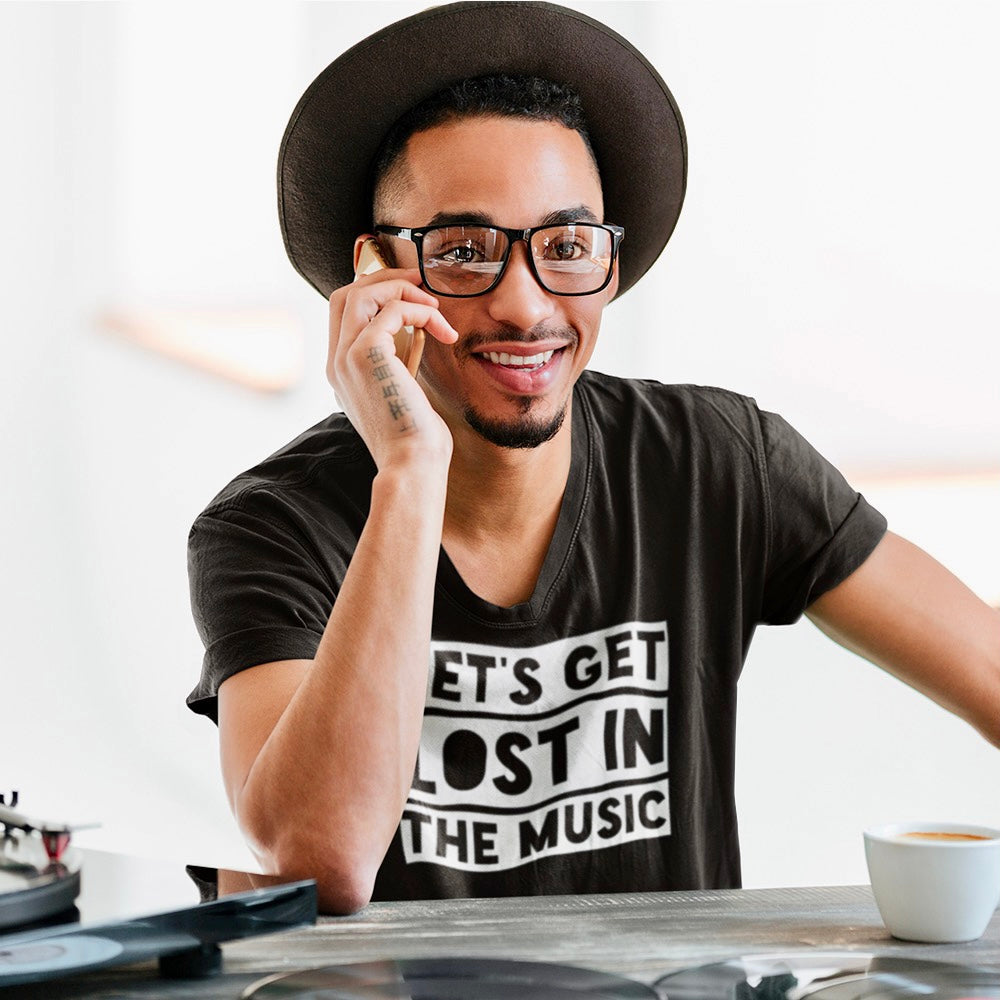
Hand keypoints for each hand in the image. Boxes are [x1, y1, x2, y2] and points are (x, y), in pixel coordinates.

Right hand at [327, 267, 457, 470]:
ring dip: (402, 291)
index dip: (375, 294)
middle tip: (421, 284)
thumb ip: (397, 364)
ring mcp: (346, 357)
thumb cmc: (415, 438)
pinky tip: (442, 330)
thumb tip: (415, 335)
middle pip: (345, 294)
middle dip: (385, 280)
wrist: (412, 463)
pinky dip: (419, 311)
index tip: (411, 295)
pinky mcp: (366, 354)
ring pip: (362, 293)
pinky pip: (391, 310)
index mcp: (342, 371)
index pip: (345, 313)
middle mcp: (337, 361)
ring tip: (435, 307)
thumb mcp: (400, 393)